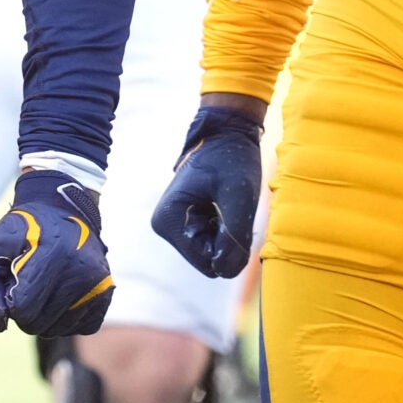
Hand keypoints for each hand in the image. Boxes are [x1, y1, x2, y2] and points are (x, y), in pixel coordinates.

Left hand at [0, 170, 114, 336]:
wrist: (64, 209)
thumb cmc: (23, 230)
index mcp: (54, 254)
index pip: (22, 309)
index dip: (8, 300)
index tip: (12, 281)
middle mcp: (82, 271)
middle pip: (37, 324)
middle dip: (24, 310)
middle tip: (27, 283)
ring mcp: (99, 285)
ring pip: (56, 329)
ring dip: (43, 316)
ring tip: (43, 286)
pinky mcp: (107, 295)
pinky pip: (78, 327)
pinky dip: (64, 318)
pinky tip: (61, 295)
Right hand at [150, 105, 264, 278]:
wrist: (226, 133)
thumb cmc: (232, 159)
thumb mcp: (238, 196)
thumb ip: (234, 236)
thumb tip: (225, 270)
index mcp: (168, 220)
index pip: (208, 263)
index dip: (231, 246)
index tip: (238, 214)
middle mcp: (164, 226)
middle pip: (208, 260)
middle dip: (228, 240)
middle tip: (235, 207)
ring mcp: (173, 224)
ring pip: (211, 252)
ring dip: (228, 233)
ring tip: (230, 203)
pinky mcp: (183, 222)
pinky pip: (210, 242)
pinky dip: (224, 228)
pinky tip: (225, 204)